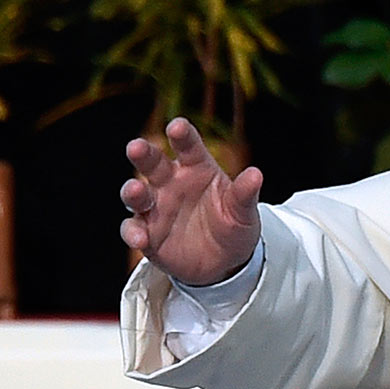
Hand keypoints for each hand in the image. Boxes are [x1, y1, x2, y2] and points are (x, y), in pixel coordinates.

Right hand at [119, 117, 262, 285]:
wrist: (225, 262)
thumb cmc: (233, 225)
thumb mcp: (243, 211)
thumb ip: (244, 193)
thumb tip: (256, 174)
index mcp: (197, 168)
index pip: (188, 146)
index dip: (182, 135)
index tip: (177, 127)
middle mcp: (171, 182)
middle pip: (153, 163)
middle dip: (143, 154)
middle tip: (137, 146)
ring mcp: (156, 207)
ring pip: (137, 194)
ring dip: (133, 192)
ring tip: (137, 191)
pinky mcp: (146, 232)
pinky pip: (133, 229)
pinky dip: (133, 232)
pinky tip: (141, 238)